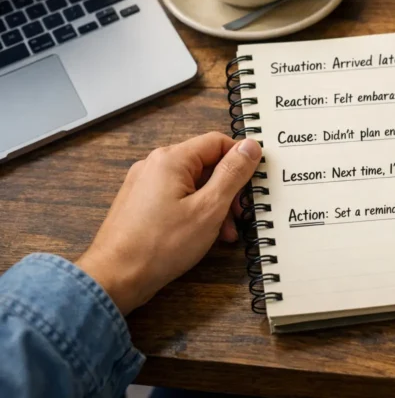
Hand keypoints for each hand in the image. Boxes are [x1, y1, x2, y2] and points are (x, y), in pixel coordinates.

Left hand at [76, 132, 261, 314]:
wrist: (115, 278)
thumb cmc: (160, 246)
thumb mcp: (209, 208)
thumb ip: (232, 174)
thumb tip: (251, 146)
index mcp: (171, 159)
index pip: (218, 142)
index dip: (241, 161)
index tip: (254, 183)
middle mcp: (154, 165)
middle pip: (205, 164)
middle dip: (228, 189)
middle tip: (240, 216)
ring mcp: (144, 183)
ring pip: (192, 183)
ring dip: (214, 204)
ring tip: (224, 232)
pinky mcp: (140, 203)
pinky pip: (176, 197)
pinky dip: (195, 211)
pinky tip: (202, 234)